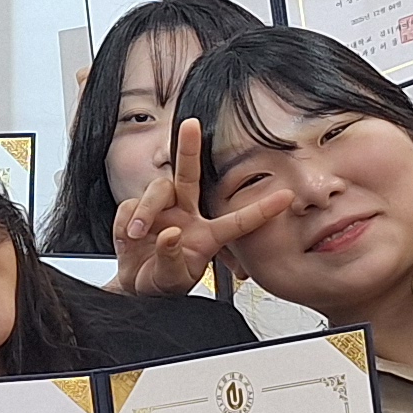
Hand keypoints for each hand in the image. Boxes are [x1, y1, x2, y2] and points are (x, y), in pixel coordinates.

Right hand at [110, 119, 290, 296]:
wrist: (135, 288)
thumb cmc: (161, 282)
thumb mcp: (171, 280)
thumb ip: (171, 259)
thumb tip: (169, 233)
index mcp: (207, 236)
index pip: (238, 221)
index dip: (262, 209)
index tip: (286, 198)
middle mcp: (186, 215)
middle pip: (188, 175)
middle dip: (188, 148)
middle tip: (190, 124)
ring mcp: (161, 211)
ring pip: (157, 190)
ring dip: (146, 210)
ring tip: (137, 235)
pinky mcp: (135, 211)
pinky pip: (130, 206)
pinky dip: (126, 222)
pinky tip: (129, 237)